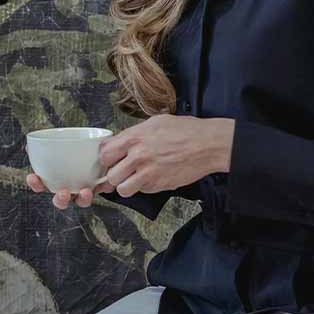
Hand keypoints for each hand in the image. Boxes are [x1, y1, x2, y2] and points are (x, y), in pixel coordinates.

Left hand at [97, 114, 234, 197]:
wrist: (208, 145)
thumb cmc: (186, 131)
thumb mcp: (155, 122)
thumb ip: (134, 134)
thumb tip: (120, 142)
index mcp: (135, 138)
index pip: (104, 152)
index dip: (105, 157)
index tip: (110, 159)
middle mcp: (138, 156)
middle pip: (110, 174)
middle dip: (114, 173)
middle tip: (122, 171)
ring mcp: (148, 172)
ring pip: (121, 188)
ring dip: (126, 185)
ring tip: (134, 178)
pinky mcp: (158, 185)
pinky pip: (141, 191)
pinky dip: (143, 188)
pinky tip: (152, 178)